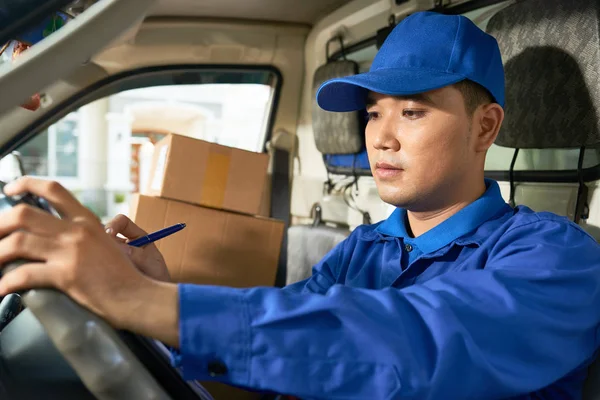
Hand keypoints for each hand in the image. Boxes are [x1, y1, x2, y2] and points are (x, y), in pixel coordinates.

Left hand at [0, 177, 178, 346]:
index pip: (53, 189)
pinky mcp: (67, 275)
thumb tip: (52, 236)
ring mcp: (71, 251)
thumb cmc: (123, 277)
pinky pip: (24, 275)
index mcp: (87, 221)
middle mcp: (77, 231)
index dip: (26, 184)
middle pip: (24, 214)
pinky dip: (5, 283)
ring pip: (17, 242)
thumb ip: (81, 235)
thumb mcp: (105, 245)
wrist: (138, 297)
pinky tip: (1, 290)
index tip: (10, 190)